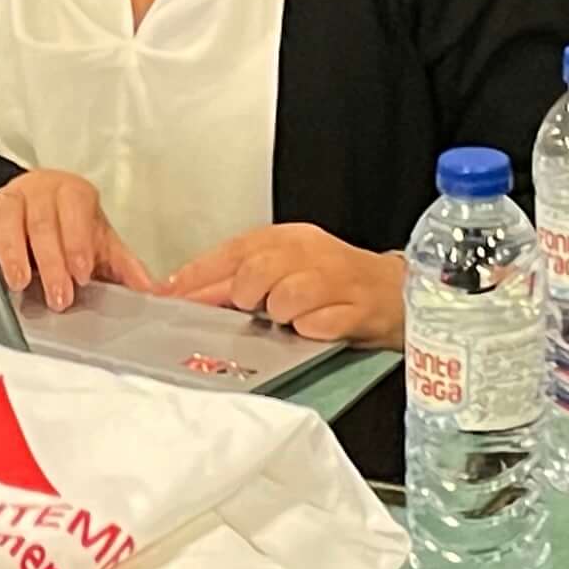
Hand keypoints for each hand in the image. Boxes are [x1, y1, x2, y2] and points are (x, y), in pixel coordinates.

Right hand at [0, 168, 149, 311]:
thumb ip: (123, 266)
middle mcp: (39, 189)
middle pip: (42, 220)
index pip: (76, 209)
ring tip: (22, 282)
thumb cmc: (69, 228)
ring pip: (8, 218)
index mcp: (73, 192)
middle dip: (51, 261)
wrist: (30, 211)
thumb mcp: (99, 243)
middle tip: (59, 296)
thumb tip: (151, 290)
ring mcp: (8, 199)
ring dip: (15, 254)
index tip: (82, 273)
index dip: (78, 241)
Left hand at [166, 223, 403, 344]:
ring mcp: (337, 280)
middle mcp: (311, 252)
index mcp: (288, 238)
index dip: (199, 277)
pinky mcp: (359, 309)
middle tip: (253, 310)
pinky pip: (320, 324)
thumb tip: (182, 290)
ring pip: (287, 297)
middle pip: (256, 272)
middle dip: (244, 297)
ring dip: (280, 315)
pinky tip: (314, 329)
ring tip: (289, 320)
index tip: (172, 298)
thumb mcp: (285, 268)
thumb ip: (237, 277)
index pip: (233, 251)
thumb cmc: (333, 283)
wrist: (396, 292)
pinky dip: (311, 331)